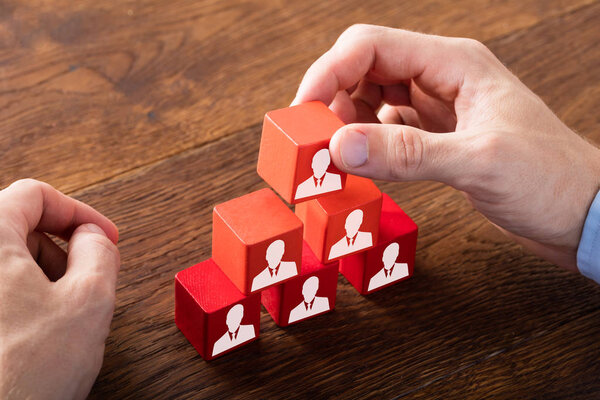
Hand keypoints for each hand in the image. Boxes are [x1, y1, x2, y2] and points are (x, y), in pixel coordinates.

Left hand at [0, 179, 119, 399]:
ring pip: (3, 258)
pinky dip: (19, 295)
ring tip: (62, 311)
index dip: (79, 212)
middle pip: (15, 223)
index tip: (103, 236)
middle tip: (87, 276)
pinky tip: (36, 330)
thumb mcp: (89, 302)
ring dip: (41, 273)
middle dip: (60, 246)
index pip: (34, 193)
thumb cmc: (22, 376)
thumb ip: (100, 252)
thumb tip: (93, 238)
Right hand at [293, 24, 599, 269]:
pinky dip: (364, 146)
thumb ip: (407, 153)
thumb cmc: (550, 178)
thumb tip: (340, 146)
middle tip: (312, 141)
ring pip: (369, 101)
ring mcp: (435, 109)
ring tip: (333, 157)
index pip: (371, 47)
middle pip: (363, 70)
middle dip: (331, 101)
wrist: (580, 213)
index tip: (302, 111)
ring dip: (344, 125)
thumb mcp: (478, 160)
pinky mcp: (433, 139)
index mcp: (453, 63)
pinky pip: (384, 132)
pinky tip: (359, 166)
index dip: (329, 73)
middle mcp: (440, 79)